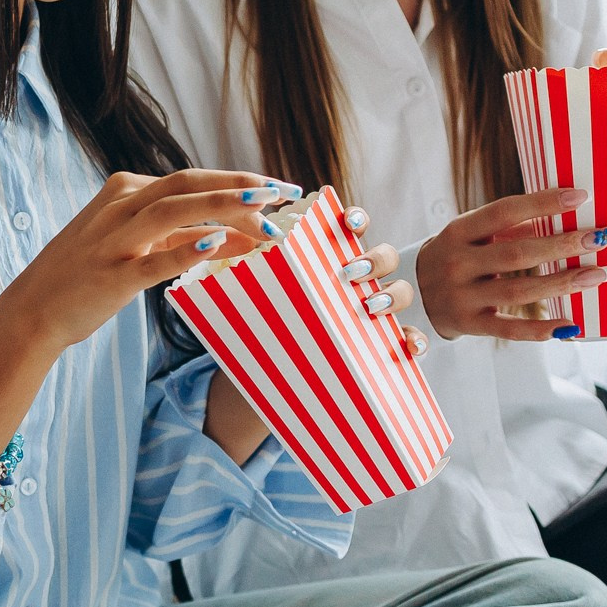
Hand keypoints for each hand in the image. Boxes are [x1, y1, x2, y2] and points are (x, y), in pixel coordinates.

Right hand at [6, 170, 295, 355]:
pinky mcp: (111, 276)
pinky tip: (216, 244)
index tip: (277, 189)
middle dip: (240, 187)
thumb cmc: (86, 277)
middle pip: (188, 186)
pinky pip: (152, 260)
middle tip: (284, 193)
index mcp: (125, 191)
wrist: (34, 311)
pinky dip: (185, 250)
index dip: (236, 181)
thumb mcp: (130, 243)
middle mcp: (120, 207)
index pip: (191, 180)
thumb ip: (176, 234)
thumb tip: (234, 233)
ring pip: (175, 212)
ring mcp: (114, 241)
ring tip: (263, 216)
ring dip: (223, 209)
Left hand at [202, 223, 419, 462]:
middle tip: (347, 273)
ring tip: (368, 309)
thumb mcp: (250, 312)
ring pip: (398, 294)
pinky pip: (411, 341)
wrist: (276, 387)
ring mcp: (374, 315)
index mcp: (325, 264)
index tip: (343, 219)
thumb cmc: (263, 339)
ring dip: (390, 296)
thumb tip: (192, 274)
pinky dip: (414, 342)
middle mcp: (356, 284)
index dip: (352, 220)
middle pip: (381, 257)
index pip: (346, 231)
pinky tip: (407, 349)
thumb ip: (240, 291)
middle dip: (372, 260)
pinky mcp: (384, 346)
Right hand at [417, 188, 606, 340]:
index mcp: (458, 232)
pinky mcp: (470, 324)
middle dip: (562, 244)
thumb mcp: (470, 236)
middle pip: (517, 252)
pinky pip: (510, 329)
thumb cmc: (454, 257)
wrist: (412, 295)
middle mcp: (457, 263)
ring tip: (597, 275)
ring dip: (562, 283)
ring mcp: (462, 296)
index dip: (543, 203)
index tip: (580, 197)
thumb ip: (509, 228)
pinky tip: (570, 324)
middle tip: (599, 237)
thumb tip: (562, 217)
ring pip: (519, 290)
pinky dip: (541, 328)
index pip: (504, 212)